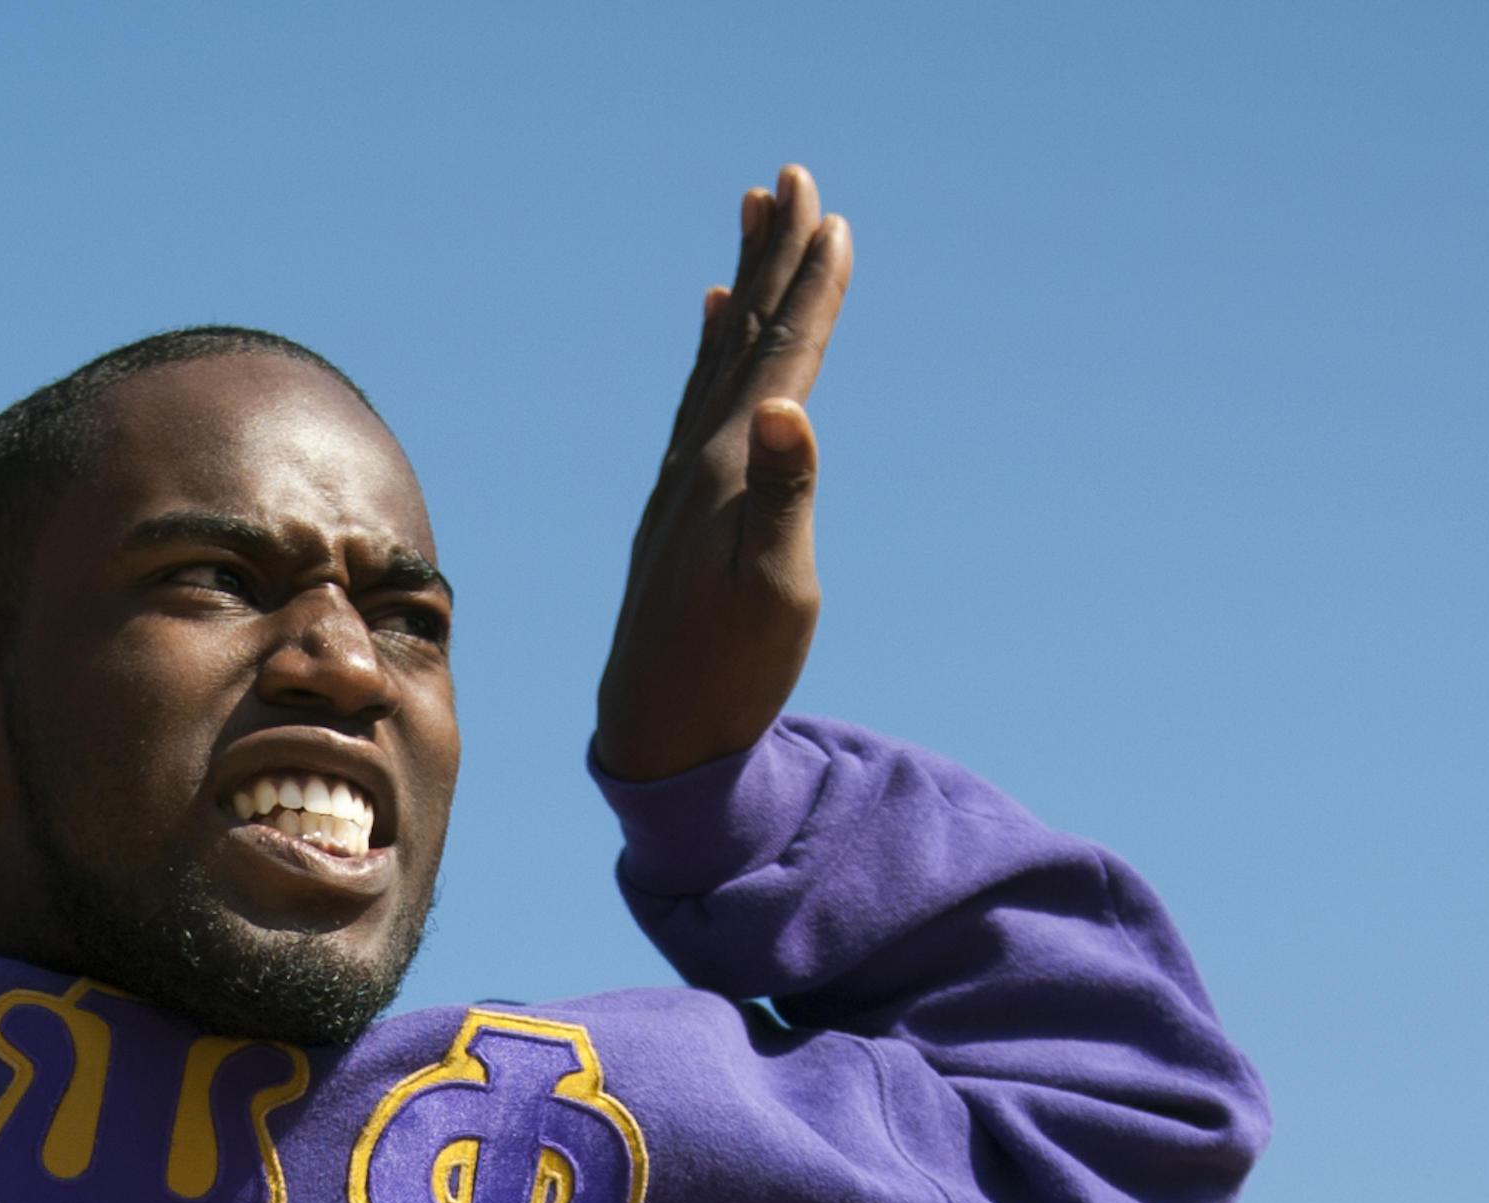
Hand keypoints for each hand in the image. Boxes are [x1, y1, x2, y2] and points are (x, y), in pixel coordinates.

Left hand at [594, 165, 854, 781]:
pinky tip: (717, 333)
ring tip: (751, 226)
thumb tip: (787, 407)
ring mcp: (683, 484)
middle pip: (745, 337)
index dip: (809, 287)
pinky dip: (713, 354)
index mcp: (727, 469)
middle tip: (789, 179)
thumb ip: (784, 495)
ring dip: (743, 291)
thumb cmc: (726, 673)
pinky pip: (699, 402)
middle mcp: (698, 461)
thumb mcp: (774, 590)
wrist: (657, 737)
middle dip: (774, 258)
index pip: (778, 355)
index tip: (831, 217)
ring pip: (718, 361)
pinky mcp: (678, 510)